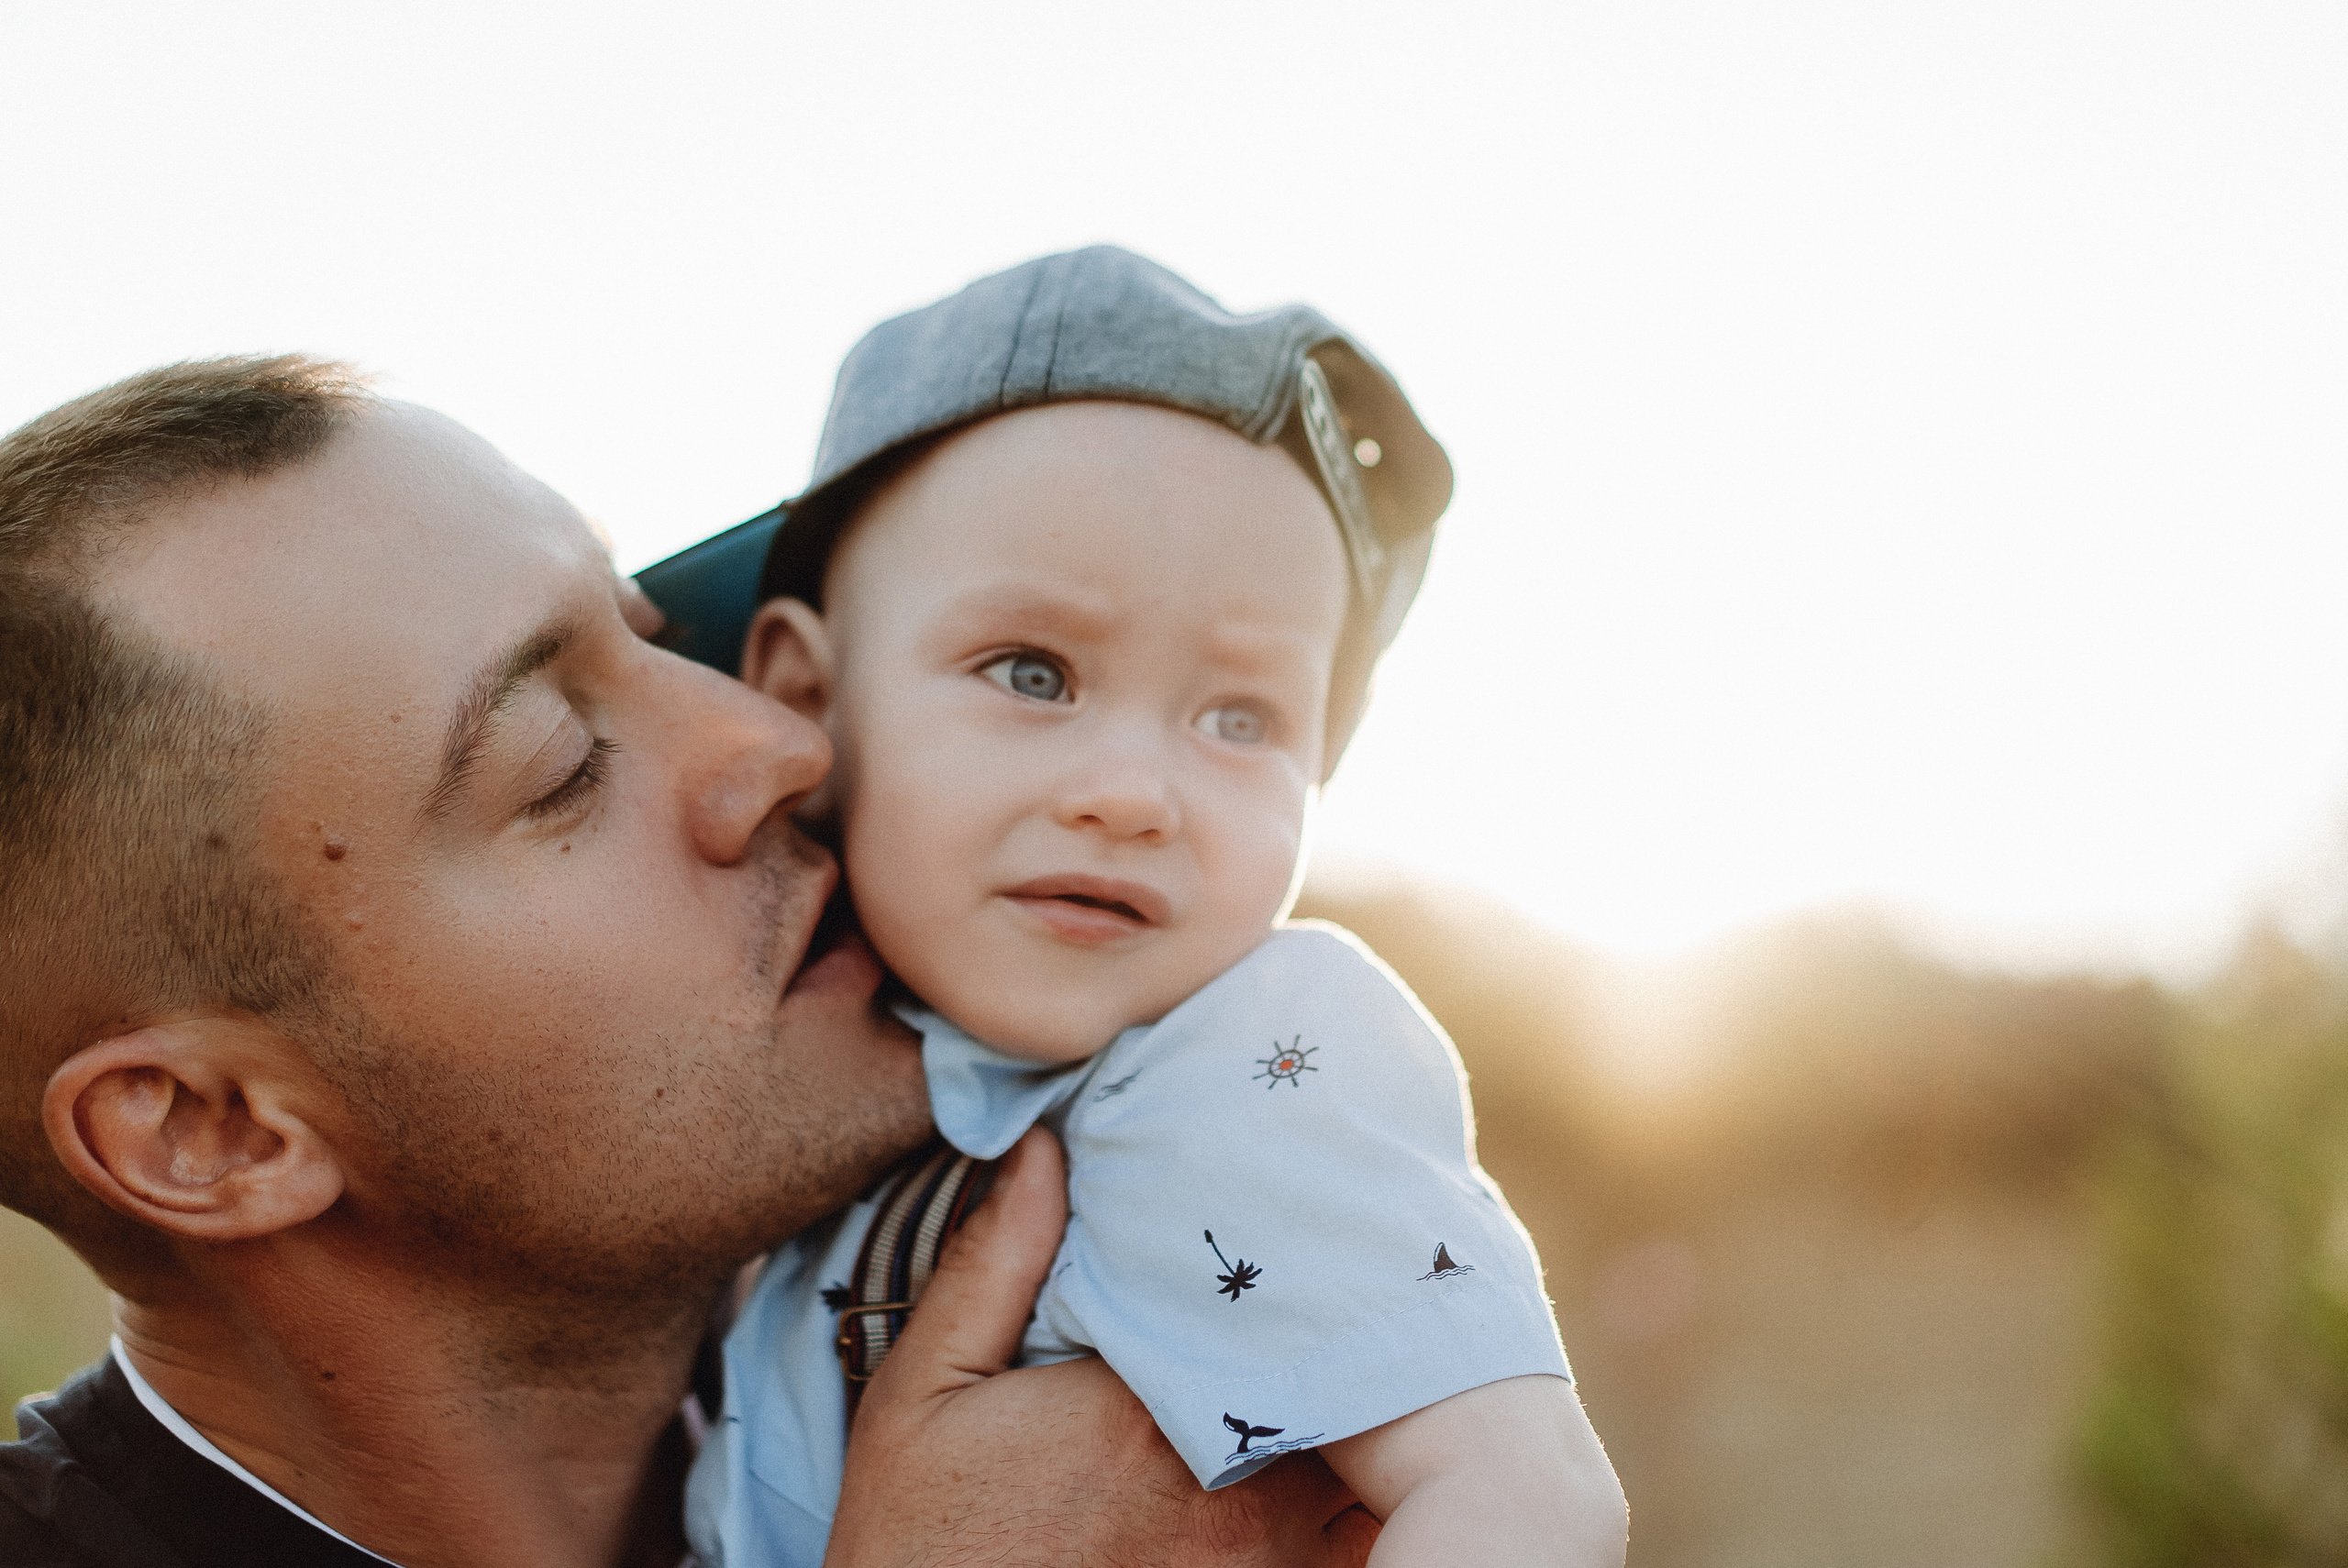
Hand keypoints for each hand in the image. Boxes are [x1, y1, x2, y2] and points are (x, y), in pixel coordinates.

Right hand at [825, 1127, 1379, 1566]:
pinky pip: (1360, 1530)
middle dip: (1340, 1312)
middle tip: (1351, 1251)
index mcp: (1145, 1403)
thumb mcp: (920, 1395)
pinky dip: (1366, 1480)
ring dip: (1367, 1393)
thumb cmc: (917, 1544)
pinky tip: (1347, 1437)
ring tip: (1365, 1333)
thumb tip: (1046, 1146)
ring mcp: (1268, 1557)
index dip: (1281, 1244)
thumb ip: (991, 1266)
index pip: (1255, 1290)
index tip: (1283, 1198)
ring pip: (1367, 1449)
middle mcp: (1231, 1482)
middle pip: (1332, 1364)